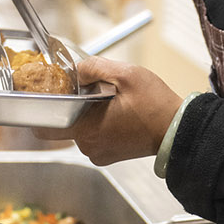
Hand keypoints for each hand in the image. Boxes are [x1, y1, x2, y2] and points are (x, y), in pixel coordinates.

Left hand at [49, 55, 182, 164]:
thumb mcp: (126, 75)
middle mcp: (89, 145)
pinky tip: (116, 114)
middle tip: (92, 92)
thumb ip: (93, 67)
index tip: (52, 93)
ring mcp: (98, 153)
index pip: (45, 126)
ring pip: (80, 128)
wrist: (179, 129)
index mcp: (87, 128)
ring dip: (88, 113)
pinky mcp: (108, 155)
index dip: (45, 107)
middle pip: (64, 122)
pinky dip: (99, 123)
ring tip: (110, 103)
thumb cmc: (156, 105)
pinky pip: (93, 136)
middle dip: (74, 105)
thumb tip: (75, 71)